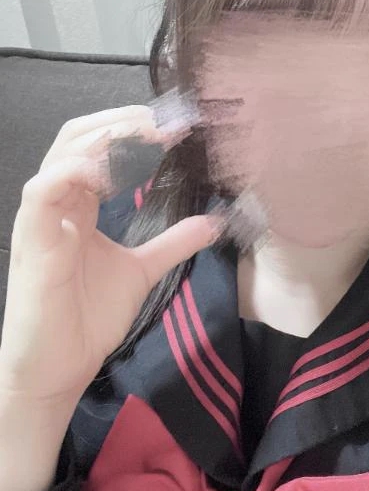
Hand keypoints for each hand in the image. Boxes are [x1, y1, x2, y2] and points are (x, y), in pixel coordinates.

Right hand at [0, 106, 216, 403]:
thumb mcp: (143, 269)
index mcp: (80, 204)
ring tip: (151, 139)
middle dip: (125, 122)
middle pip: (80, 136)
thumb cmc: (89, 318)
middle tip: (169, 124)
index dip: (137, 131)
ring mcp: (43, 218)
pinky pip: (43, 190)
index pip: (101, 147)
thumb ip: (174, 242)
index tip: (180, 129)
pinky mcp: (32, 240)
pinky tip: (112, 172)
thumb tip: (214, 221)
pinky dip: (76, 171)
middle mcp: (60, 202)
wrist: (61, 368)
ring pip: (63, 154)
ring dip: (108, 139)